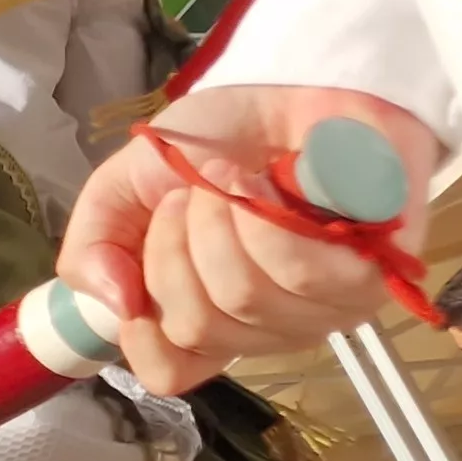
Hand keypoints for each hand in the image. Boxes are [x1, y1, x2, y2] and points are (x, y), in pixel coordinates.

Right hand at [57, 85, 439, 392]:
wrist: (296, 87)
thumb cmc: (218, 141)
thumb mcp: (124, 186)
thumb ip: (93, 247)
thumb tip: (116, 306)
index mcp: (207, 314)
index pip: (169, 373)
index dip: (141, 335)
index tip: (136, 273)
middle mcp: (265, 327)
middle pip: (195, 327)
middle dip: (173, 243)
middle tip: (190, 193)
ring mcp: (320, 311)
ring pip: (242, 298)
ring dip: (219, 220)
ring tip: (231, 177)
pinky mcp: (368, 279)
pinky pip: (297, 272)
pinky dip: (266, 216)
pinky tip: (271, 183)